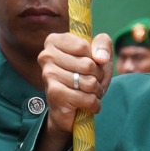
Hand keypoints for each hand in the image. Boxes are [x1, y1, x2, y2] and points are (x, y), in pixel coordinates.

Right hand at [33, 32, 113, 150]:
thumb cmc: (84, 77)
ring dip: (96, 90)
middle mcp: (47, 56)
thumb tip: (101, 58)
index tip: (90, 63)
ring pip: (89, 82)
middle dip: (97, 76)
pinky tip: (88, 105)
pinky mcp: (54, 94)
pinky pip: (87, 98)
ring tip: (89, 92)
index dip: (95, 57)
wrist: (70, 109)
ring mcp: (48, 75)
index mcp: (54, 41)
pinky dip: (94, 104)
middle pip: (88, 64)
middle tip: (92, 81)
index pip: (84, 46)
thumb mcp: (98, 55)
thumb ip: (103, 44)